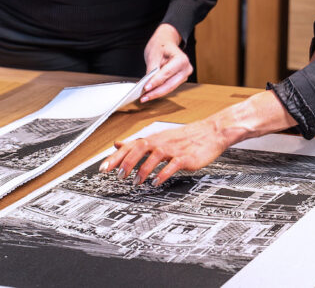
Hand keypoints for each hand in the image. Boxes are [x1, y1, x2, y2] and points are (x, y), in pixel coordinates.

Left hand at [99, 119, 230, 185]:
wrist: (211, 132)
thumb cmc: (184, 137)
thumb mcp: (159, 137)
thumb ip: (137, 143)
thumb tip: (117, 144)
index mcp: (154, 138)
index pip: (131, 145)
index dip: (116, 156)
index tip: (103, 168)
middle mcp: (161, 142)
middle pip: (140, 148)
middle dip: (127, 162)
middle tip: (118, 176)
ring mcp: (173, 149)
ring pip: (154, 156)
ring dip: (143, 169)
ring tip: (136, 182)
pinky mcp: (185, 157)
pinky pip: (172, 165)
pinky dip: (162, 173)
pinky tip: (156, 182)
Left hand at [141, 23, 191, 102]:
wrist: (166, 41)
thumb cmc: (161, 45)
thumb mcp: (154, 55)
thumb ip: (151, 71)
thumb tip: (147, 85)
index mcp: (182, 60)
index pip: (167, 73)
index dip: (156, 82)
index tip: (146, 88)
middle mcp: (186, 69)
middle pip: (170, 84)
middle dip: (155, 92)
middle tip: (143, 97)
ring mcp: (184, 75)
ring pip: (169, 88)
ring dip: (156, 93)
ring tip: (144, 97)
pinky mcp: (179, 80)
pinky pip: (169, 87)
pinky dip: (159, 90)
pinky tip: (149, 93)